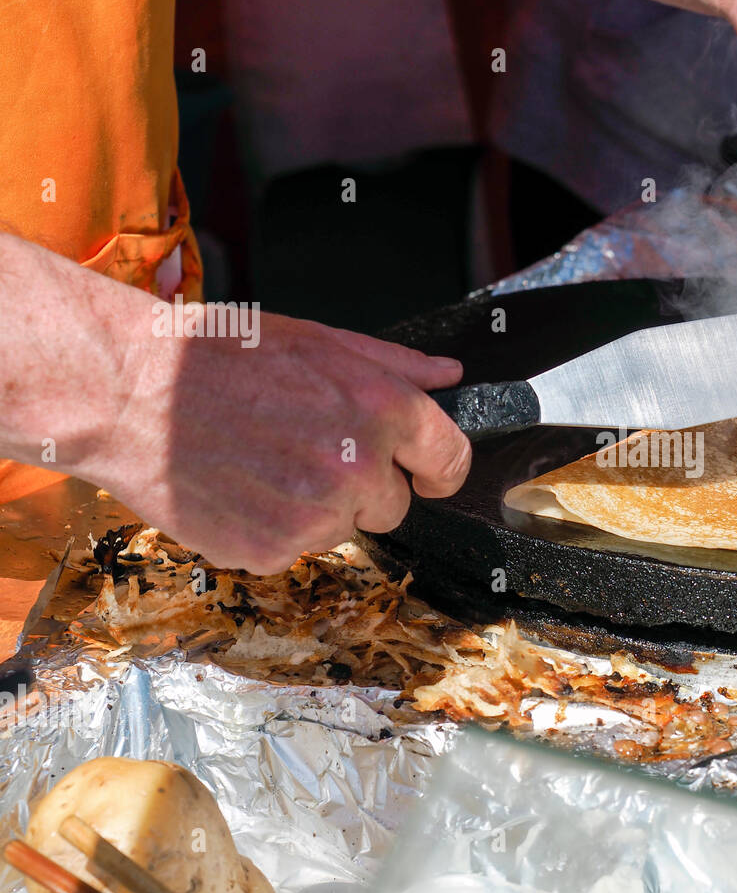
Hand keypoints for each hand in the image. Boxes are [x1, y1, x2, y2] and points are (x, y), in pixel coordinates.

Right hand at [88, 311, 470, 574]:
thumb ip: (395, 366)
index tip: (422, 471)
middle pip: (394, 504)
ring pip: (343, 528)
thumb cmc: (219, 356)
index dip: (436, 468)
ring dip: (316, 506)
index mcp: (381, 411)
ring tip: (263, 461)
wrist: (129, 392)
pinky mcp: (271, 551)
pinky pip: (294, 549)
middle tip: (307, 448)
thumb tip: (449, 377)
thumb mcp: (318, 340)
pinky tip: (240, 487)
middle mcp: (358, 469)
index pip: (450, 463)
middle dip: (364, 484)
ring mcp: (315, 517)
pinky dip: (273, 528)